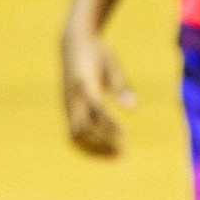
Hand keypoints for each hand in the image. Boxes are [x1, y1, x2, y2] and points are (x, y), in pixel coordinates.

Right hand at [61, 28, 134, 156]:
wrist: (73, 43)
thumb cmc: (97, 52)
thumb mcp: (113, 64)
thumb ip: (122, 87)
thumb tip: (133, 110)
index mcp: (84, 84)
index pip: (95, 109)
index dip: (108, 125)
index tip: (124, 137)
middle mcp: (72, 98)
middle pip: (82, 129)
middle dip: (101, 143)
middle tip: (123, 154)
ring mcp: (67, 105)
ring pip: (75, 135)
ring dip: (93, 148)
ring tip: (115, 156)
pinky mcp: (67, 110)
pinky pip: (72, 133)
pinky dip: (86, 146)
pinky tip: (103, 151)